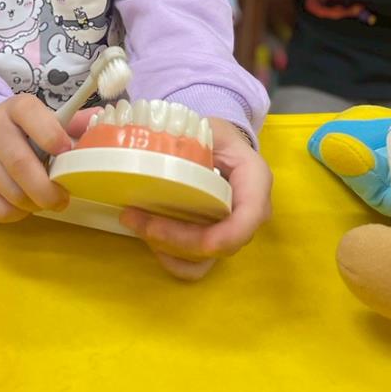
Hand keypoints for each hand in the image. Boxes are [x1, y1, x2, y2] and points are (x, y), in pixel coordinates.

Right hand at [0, 94, 71, 222]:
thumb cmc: (21, 131)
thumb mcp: (43, 120)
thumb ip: (72, 125)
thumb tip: (104, 129)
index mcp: (16, 107)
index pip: (30, 113)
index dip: (51, 135)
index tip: (65, 152)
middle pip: (21, 164)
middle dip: (47, 190)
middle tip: (61, 199)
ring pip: (10, 191)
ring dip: (34, 204)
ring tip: (42, 201)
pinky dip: (16, 214)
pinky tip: (22, 205)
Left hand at [120, 118, 272, 279]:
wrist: (225, 146)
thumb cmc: (220, 136)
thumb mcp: (211, 127)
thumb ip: (192, 136)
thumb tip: (158, 146)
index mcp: (255, 181)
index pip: (247, 218)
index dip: (221, 235)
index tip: (185, 236)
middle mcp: (250, 214)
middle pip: (219, 244)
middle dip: (175, 238)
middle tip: (135, 217)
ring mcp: (232, 231)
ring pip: (205, 260)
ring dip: (168, 250)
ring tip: (137, 225)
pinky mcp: (215, 240)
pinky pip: (196, 264)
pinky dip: (172, 258)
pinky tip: (149, 239)